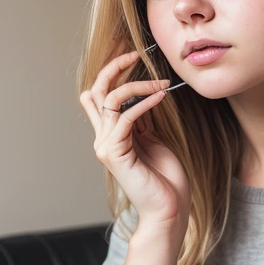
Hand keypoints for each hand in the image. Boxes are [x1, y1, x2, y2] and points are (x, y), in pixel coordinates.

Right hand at [80, 48, 190, 241]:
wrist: (168, 210)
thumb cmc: (165, 179)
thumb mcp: (154, 140)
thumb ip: (143, 120)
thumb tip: (144, 95)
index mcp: (111, 136)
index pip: (99, 96)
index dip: (111, 73)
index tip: (132, 56)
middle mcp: (103, 139)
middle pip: (96, 92)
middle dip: (113, 68)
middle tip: (134, 54)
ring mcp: (106, 146)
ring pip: (109, 101)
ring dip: (136, 85)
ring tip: (160, 83)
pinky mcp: (115, 154)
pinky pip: (125, 118)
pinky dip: (144, 103)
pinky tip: (160, 96)